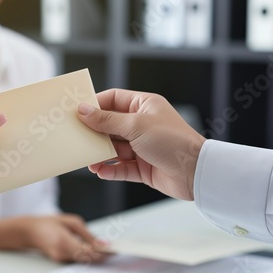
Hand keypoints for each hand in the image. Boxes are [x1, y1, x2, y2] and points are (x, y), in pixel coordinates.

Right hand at [21, 214, 108, 262]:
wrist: (31, 232)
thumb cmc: (51, 223)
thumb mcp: (71, 222)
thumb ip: (88, 235)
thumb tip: (103, 244)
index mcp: (63, 242)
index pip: (88, 252)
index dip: (103, 252)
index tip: (115, 249)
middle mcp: (62, 254)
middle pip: (88, 259)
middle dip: (102, 255)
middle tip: (116, 250)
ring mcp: (60, 260)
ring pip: (84, 261)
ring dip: (96, 256)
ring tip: (107, 249)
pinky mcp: (61, 261)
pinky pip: (79, 260)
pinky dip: (88, 256)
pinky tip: (95, 250)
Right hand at [77, 89, 205, 200]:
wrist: (195, 172)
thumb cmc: (172, 140)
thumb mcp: (135, 125)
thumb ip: (107, 120)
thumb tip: (83, 110)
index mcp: (143, 106)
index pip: (113, 100)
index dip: (94, 105)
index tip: (76, 112)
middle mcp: (141, 125)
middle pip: (109, 125)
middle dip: (94, 133)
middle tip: (76, 137)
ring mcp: (141, 146)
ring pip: (113, 148)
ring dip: (100, 154)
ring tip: (87, 160)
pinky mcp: (143, 167)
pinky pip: (121, 167)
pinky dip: (110, 169)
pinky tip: (101, 171)